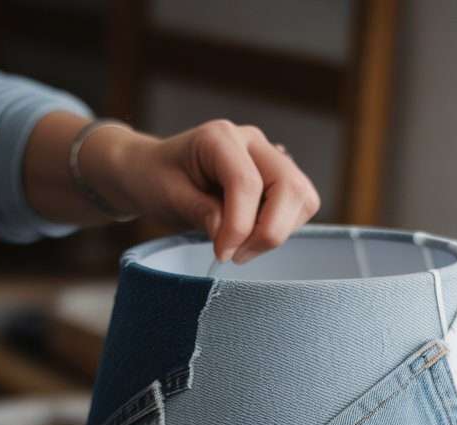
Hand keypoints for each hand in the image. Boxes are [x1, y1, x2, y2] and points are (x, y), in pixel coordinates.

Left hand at [85, 118, 321, 263]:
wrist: (154, 171)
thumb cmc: (156, 180)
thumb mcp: (168, 197)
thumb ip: (200, 212)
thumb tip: (231, 235)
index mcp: (220, 137)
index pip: (247, 183)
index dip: (239, 227)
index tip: (222, 254)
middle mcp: (252, 141)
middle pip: (290, 187)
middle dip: (269, 231)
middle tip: (237, 255)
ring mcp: (269, 156)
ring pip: (302, 197)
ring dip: (277, 231)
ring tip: (242, 246)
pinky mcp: (278, 177)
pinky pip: (299, 206)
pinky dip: (281, 228)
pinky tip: (250, 234)